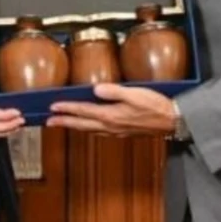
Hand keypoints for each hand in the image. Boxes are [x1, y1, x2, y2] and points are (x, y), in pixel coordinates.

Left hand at [47, 84, 175, 136]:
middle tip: (49, 121)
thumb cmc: (155, 106)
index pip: (83, 111)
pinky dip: (89, 129)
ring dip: (75, 126)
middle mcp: (110, 126)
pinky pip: (99, 132)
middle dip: (64, 122)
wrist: (171, 121)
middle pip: (82, 124)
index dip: (67, 109)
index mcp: (111, 115)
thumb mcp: (135, 94)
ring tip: (64, 123)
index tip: (53, 108)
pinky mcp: (123, 133)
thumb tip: (95, 89)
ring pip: (89, 130)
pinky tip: (89, 126)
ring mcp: (116, 131)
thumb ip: (114, 91)